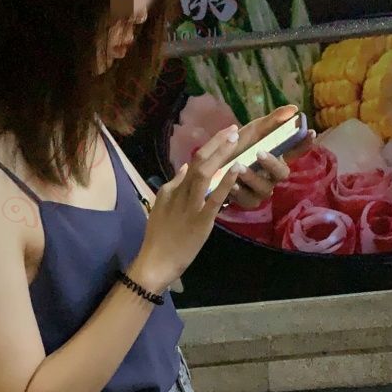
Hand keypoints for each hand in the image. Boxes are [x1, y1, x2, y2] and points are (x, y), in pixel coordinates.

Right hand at [133, 123, 245, 291]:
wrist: (155, 262)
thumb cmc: (159, 238)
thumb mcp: (162, 206)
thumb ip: (175, 186)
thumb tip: (187, 166)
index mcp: (171, 189)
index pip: (192, 164)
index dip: (210, 147)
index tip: (224, 136)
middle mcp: (179, 192)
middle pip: (199, 161)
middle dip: (216, 143)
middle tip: (233, 129)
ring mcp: (190, 206)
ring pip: (205, 174)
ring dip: (221, 155)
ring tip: (235, 140)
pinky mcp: (200, 221)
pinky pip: (214, 198)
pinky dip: (226, 182)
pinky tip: (236, 169)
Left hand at [225, 106, 315, 209]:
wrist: (214, 165)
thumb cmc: (239, 146)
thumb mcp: (253, 132)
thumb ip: (272, 121)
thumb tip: (293, 109)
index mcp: (277, 157)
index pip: (296, 150)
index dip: (305, 144)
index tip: (310, 132)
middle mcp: (272, 175)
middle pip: (282, 173)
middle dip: (272, 163)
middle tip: (259, 153)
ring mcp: (261, 190)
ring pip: (264, 188)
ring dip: (252, 177)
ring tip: (239, 167)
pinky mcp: (248, 201)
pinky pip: (247, 200)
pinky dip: (239, 192)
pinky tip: (231, 184)